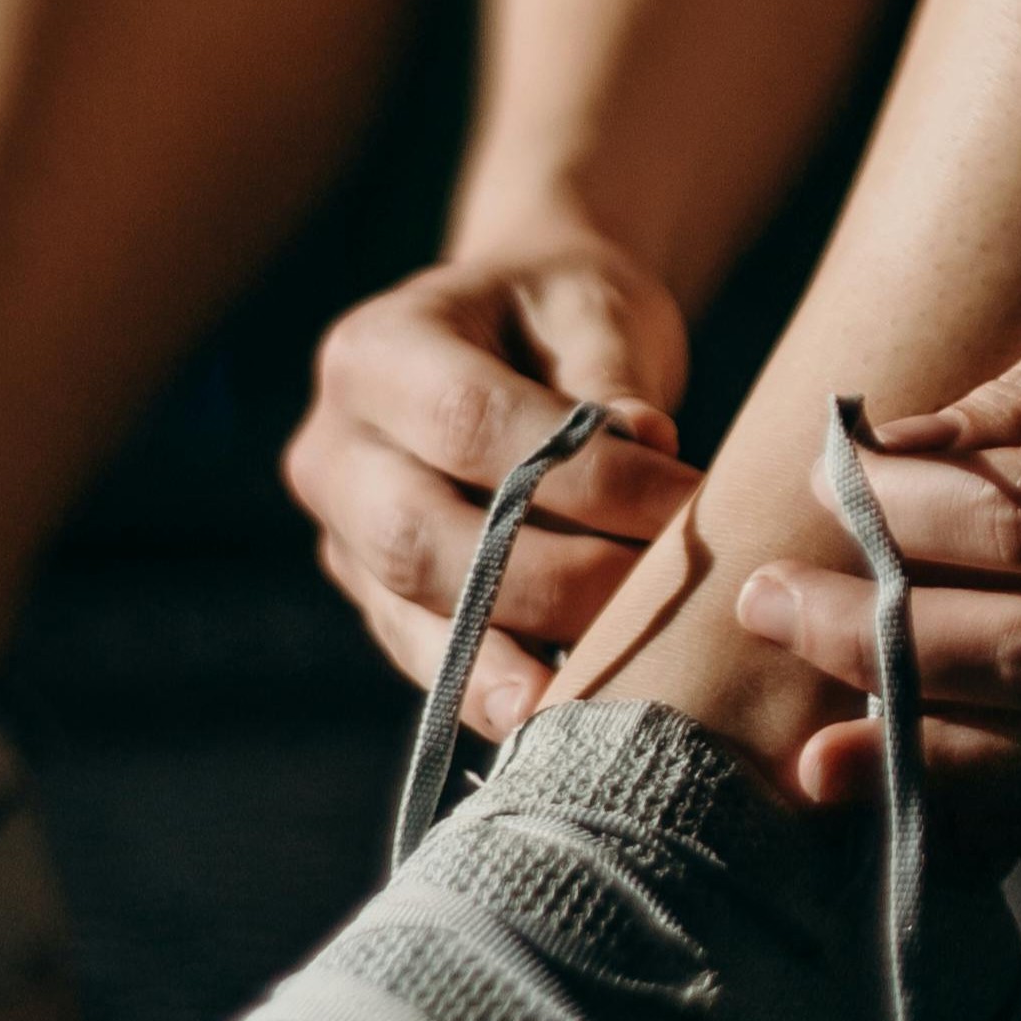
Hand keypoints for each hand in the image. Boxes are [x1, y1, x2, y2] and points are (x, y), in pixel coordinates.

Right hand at [286, 232, 702, 732]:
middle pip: (420, 537)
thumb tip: (646, 445)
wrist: (512, 329)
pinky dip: (498, 687)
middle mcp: (333, 448)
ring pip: (416, 613)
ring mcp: (341, 533)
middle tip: (660, 594)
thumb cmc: (558, 310)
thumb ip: (610, 379)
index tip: (687, 502)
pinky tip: (566, 711)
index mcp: (373, 352)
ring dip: (523, 653)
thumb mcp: (592, 309)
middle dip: (550, 579)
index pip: (469, 425)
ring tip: (617, 681)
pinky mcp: (373, 596)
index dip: (581, 477)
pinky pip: (427, 657)